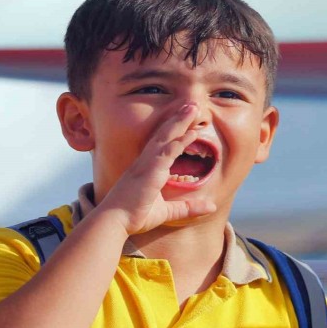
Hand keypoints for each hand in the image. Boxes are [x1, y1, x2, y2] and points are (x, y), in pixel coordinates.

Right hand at [93, 103, 216, 234]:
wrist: (114, 222)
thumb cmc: (135, 217)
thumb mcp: (168, 212)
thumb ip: (189, 208)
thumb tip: (212, 207)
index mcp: (147, 168)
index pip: (163, 144)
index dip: (176, 131)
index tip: (188, 120)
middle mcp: (146, 162)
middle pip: (164, 134)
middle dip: (178, 118)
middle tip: (191, 105)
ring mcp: (147, 164)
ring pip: (166, 137)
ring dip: (180, 121)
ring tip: (193, 108)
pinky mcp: (150, 170)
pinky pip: (167, 151)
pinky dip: (180, 141)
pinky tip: (191, 132)